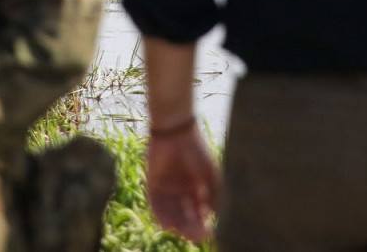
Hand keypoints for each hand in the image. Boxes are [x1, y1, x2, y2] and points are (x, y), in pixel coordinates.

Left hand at [146, 122, 219, 242]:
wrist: (177, 130)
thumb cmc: (197, 150)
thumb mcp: (210, 174)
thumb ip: (214, 195)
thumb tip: (214, 216)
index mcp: (195, 188)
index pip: (198, 212)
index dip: (202, 224)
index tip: (208, 233)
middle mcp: (180, 190)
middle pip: (184, 215)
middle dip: (190, 226)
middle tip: (196, 236)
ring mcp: (166, 187)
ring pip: (171, 212)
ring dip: (177, 224)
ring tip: (183, 232)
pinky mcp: (152, 182)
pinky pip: (155, 204)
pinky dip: (160, 215)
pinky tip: (167, 225)